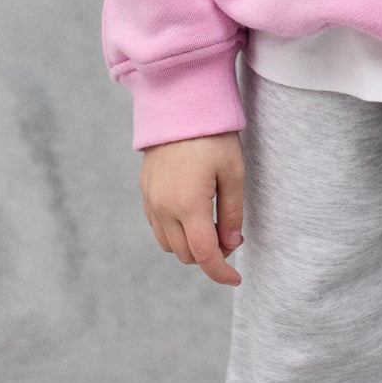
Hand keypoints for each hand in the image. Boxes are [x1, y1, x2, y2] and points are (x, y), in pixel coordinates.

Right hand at [139, 131, 245, 285]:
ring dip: (190, 245)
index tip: (236, 279)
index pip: (204, 255)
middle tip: (230, 235)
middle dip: (209, 255)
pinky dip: (175, 231)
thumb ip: (232, 212)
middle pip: (186, 254)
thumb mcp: (233, 172)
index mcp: (188, 205)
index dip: (221, 273)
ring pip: (169, 244)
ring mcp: (150, 200)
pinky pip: (158, 226)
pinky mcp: (145, 191)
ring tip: (212, 224)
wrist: (179, 104)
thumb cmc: (213, 136)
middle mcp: (163, 208)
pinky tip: (193, 214)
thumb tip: (230, 244)